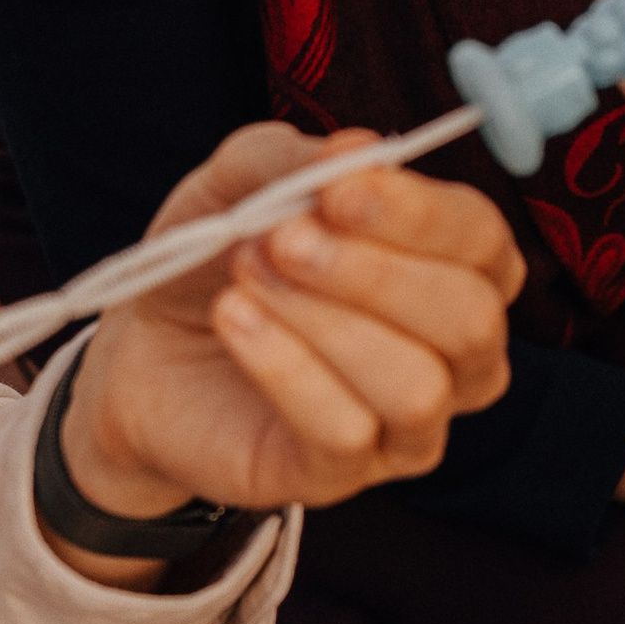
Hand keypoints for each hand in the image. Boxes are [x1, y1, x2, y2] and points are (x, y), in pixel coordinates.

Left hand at [51, 128, 520, 570]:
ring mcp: (404, 426)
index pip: (482, 244)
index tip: (339, 189)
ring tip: (247, 276)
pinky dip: (285, 368)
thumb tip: (362, 149)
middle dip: (373, 273)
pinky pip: (345, 432)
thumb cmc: (219, 258)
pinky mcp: (339, 474)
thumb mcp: (239, 185)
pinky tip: (236, 321)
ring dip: (325, 321)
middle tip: (282, 238)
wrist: (142, 349)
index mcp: (452, 270)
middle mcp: (452, 355)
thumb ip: (294, 160)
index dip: (420, 216)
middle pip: (469, 320)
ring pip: (417, 387)